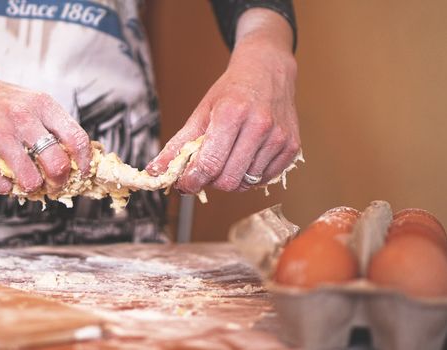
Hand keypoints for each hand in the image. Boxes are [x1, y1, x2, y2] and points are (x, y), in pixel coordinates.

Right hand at [0, 72, 90, 194]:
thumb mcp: (28, 100)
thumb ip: (49, 124)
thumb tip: (74, 156)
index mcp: (42, 105)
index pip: (76, 138)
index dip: (84, 161)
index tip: (82, 172)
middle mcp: (23, 118)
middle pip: (57, 163)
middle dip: (59, 181)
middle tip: (53, 185)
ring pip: (30, 179)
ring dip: (31, 188)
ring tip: (26, 184)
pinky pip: (0, 183)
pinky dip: (5, 188)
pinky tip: (2, 180)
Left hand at [147, 10, 299, 192]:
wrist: (268, 70)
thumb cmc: (232, 91)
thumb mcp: (201, 112)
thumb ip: (178, 145)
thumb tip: (154, 171)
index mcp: (231, 114)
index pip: (209, 165)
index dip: (192, 181)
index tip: (184, 183)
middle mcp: (259, 126)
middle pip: (228, 180)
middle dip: (211, 181)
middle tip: (206, 169)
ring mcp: (279, 138)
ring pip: (246, 183)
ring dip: (231, 178)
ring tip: (227, 159)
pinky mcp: (292, 147)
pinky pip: (264, 179)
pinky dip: (251, 176)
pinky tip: (245, 157)